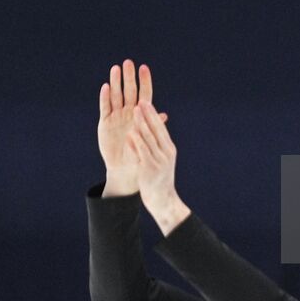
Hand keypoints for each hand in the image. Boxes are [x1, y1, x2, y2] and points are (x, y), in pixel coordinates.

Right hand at [98, 60, 167, 196]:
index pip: (143, 94)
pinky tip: (106, 87)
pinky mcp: (105, 122)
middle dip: (129, 77)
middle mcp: (128, 111)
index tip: (144, 67)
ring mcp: (116, 116)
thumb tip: (164, 115)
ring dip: (116, 82)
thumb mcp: (148, 139)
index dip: (144, 81)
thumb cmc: (140, 152)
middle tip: (128, 62)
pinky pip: (105, 107)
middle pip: (129, 91)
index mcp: (140, 114)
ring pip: (116, 95)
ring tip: (115, 69)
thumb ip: (152, 126)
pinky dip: (105, 97)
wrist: (125, 167)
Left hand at [129, 99, 189, 233]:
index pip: (160, 128)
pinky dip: (136, 141)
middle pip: (156, 129)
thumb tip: (155, 133)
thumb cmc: (160, 179)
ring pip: (148, 137)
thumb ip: (158, 145)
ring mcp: (159, 160)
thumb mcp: (162, 160)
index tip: (146, 102)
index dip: (153, 115)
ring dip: (141, 123)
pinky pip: (142, 151)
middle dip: (147, 114)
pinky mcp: (150, 168)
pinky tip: (130, 133)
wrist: (162, 199)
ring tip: (134, 111)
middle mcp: (166, 152)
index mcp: (169, 149)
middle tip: (140, 101)